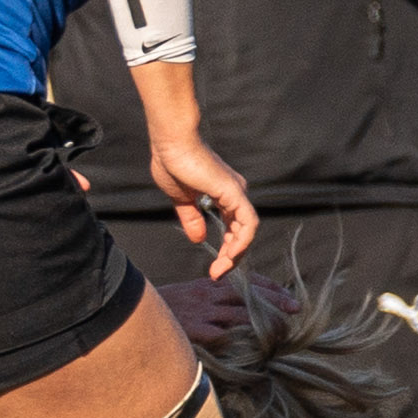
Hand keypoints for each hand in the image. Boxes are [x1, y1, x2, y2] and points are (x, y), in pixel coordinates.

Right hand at [149, 134, 255, 279]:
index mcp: (223, 194)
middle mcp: (234, 194)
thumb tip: (199, 239)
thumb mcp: (181, 199)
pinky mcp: (234, 193)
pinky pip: (247, 224)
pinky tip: (229, 256)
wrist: (170, 143)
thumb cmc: (171, 162)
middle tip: (217, 274)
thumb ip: (192, 218)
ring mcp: (236, 193)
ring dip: (236, 255)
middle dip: (231, 258)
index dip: (226, 251)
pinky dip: (241, 243)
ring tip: (221, 270)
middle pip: (241, 233)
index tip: (214, 269)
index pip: (233, 229)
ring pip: (247, 232)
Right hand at [156, 274, 298, 344]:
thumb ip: (212, 302)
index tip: (289, 293)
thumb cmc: (163, 311)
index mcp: (209, 285)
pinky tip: (255, 347)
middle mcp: (208, 294)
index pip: (246, 281)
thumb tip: (236, 312)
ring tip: (284, 330)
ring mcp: (202, 312)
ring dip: (263, 322)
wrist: (131, 312)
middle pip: (249, 294)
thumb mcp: (189, 297)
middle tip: (297, 308)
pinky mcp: (194, 330)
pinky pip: (221, 335)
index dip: (269, 287)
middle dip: (275, 300)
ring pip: (240, 314)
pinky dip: (239, 339)